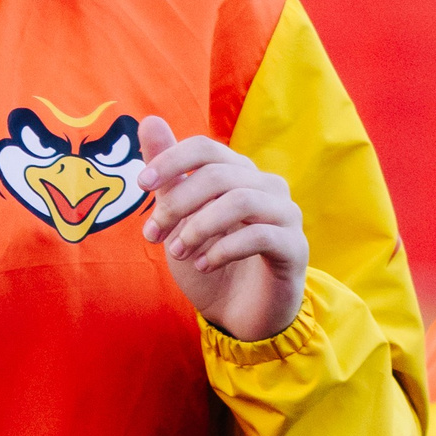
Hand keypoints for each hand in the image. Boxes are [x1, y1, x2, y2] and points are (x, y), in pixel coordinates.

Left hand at [136, 115, 309, 342]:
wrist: (239, 315)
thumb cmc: (210, 260)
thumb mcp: (179, 218)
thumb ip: (168, 173)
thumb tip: (149, 120)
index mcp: (239, 174)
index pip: (206, 148)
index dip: (172, 160)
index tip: (140, 184)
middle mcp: (266, 187)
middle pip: (218, 174)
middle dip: (177, 203)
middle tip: (152, 235)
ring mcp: (285, 215)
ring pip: (240, 201)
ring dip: (198, 227)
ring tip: (177, 252)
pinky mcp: (295, 248)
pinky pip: (259, 236)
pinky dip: (222, 249)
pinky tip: (203, 265)